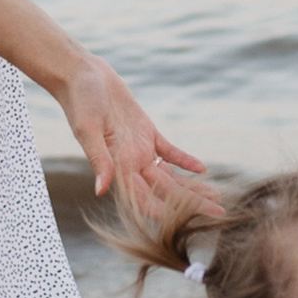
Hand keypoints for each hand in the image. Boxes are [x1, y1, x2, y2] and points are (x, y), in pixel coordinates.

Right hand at [59, 57, 209, 218]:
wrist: (82, 75)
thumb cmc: (80, 101)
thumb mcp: (87, 129)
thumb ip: (98, 158)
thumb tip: (100, 189)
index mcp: (116, 166)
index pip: (143, 198)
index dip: (164, 211)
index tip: (187, 222)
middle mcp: (129, 163)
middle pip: (164, 191)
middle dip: (190, 203)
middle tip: (217, 214)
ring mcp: (139, 149)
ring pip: (170, 175)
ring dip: (191, 187)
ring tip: (215, 198)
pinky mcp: (146, 132)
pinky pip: (169, 151)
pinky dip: (184, 161)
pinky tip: (202, 169)